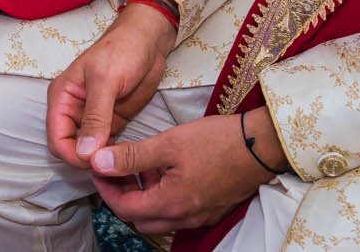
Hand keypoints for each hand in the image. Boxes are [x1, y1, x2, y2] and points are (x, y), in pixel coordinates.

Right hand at [46, 1, 175, 167]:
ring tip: (121, 165)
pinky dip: (113, 156)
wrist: (148, 42)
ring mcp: (92, 119)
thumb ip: (95, 117)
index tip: (96, 162)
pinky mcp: (111, 124)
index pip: (57, 139)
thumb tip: (85, 152)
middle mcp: (73, 111)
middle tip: (111, 164)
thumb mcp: (106, 81)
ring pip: (88, 152)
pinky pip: (106, 148)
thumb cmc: (122, 51)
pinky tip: (127, 158)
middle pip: (70, 150)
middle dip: (86, 161)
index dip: (73, 155)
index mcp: (62, 98)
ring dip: (101, 161)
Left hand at [89, 111, 282, 235]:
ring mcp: (199, 216)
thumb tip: (98, 162)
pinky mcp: (211, 208)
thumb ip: (132, 156)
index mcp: (170, 204)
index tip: (98, 167)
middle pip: (140, 218)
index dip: (105, 188)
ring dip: (143, 196)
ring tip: (140, 165)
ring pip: (158, 216)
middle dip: (122, 195)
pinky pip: (177, 210)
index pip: (124, 208)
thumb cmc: (216, 141)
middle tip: (115, 168)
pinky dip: (163, 195)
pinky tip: (165, 169)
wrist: (260, 145)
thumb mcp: (168, 143)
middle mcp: (184, 218)